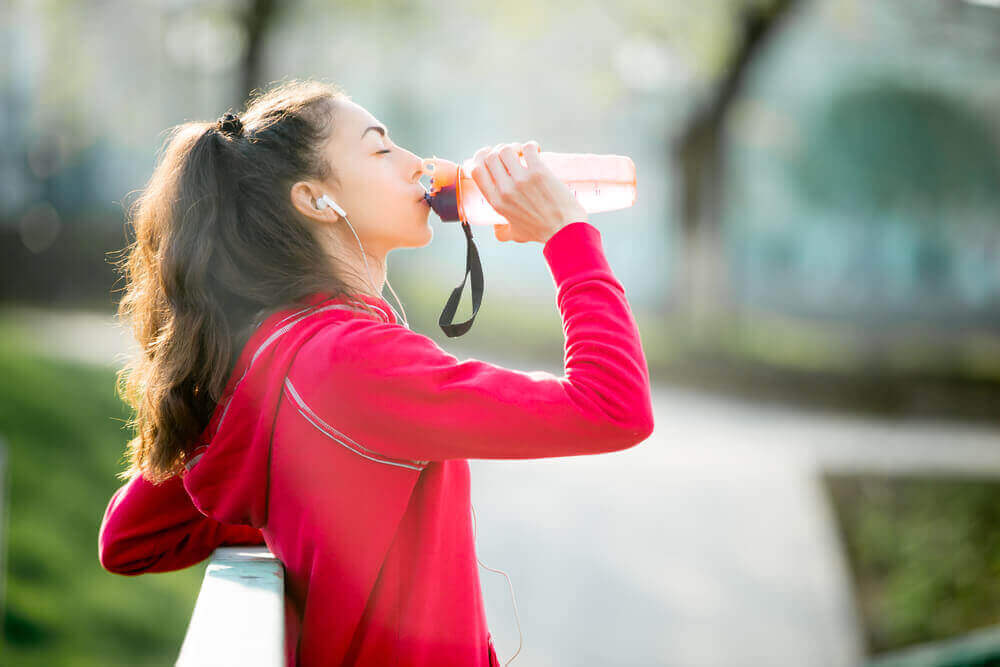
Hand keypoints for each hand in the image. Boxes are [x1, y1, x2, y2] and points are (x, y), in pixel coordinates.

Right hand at [468, 141, 588, 243]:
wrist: (565, 231)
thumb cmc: (542, 233)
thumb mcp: (515, 234)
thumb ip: (502, 232)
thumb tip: (496, 229)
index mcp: (496, 202)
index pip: (476, 171)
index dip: (478, 158)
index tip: (487, 156)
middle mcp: (505, 189)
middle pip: (490, 156)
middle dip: (497, 150)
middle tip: (509, 153)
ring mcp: (522, 180)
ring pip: (506, 149)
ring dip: (513, 147)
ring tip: (522, 152)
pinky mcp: (539, 172)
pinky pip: (528, 148)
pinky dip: (531, 146)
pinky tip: (536, 150)